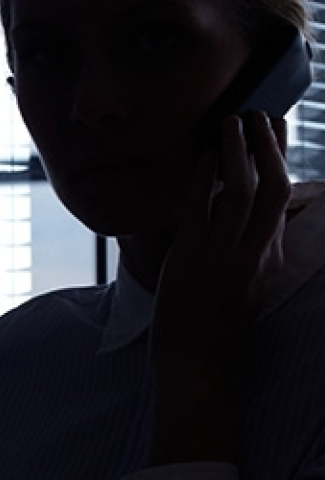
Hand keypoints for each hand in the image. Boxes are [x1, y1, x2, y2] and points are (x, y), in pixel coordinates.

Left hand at [149, 111, 289, 464]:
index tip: (276, 134)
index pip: (284, 202)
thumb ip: (252, 255)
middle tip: (261, 114)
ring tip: (232, 121)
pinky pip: (202, 209)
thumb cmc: (215, 331)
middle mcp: (256, 252)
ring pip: (244, 191)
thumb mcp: (247, 289)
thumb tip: (250, 225)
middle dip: (269, 146)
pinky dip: (204, 178)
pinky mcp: (196, 259)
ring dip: (238, 151)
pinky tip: (200, 157)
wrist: (198, 366)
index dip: (281, 163)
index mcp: (271, 259)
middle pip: (275, 187)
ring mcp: (227, 254)